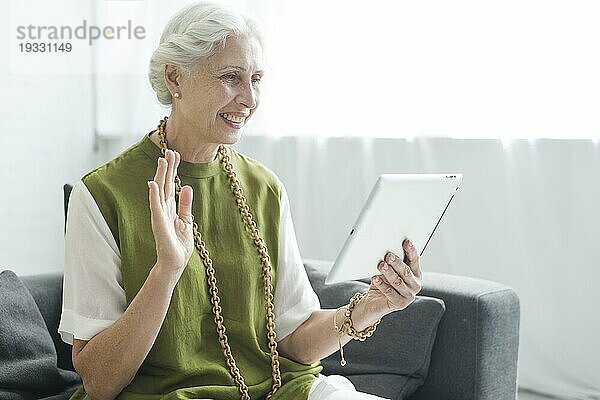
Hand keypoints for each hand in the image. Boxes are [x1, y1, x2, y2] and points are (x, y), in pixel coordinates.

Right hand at [147, 149, 194, 276]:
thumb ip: (185, 204)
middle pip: (165, 184)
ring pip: (159, 192)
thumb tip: (186, 187)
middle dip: (167, 167)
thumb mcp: (186, 220)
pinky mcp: (159, 224)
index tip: (175, 154)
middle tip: (170, 150)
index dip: (173, 170)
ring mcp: (160, 216)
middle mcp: (163, 209)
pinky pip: (156, 208)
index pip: (171, 185)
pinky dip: (154, 195)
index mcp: (170, 208)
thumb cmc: (178, 245)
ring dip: (160, 175)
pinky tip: (153, 183)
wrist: (174, 263)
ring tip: (162, 160)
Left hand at [362, 239, 422, 317]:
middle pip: (406, 271)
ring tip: (381, 265)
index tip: (406, 242)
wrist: (374, 301)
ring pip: (398, 281)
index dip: (411, 251)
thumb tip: (388, 250)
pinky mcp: (400, 304)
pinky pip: (390, 292)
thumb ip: (392, 262)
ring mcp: (409, 296)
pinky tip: (375, 278)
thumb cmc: (383, 282)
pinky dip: (381, 284)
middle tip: (388, 255)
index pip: (415, 260)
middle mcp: (415, 285)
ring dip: (389, 272)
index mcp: (416, 274)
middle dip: (397, 262)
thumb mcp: (389, 270)